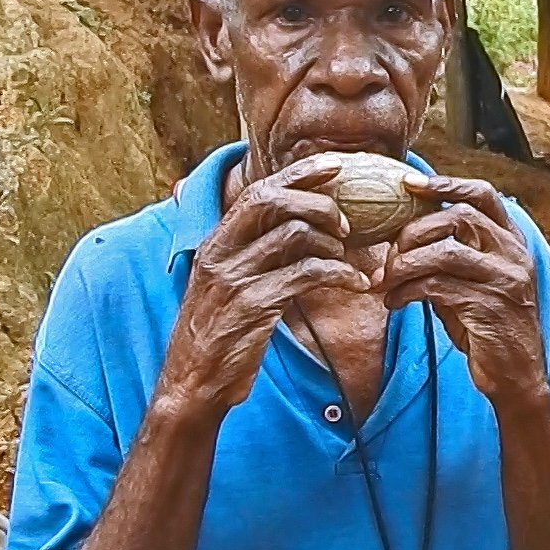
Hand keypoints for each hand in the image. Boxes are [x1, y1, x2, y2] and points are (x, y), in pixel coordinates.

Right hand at [163, 154, 368, 412]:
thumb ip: (256, 254)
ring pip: (294, 235)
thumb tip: (302, 228)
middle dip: (318, 202)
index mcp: (215, 242)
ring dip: (333, 244)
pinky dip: (339, 274)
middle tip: (347, 222)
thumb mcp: (230, 285)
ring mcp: (234, 278)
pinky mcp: (252, 306)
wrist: (192, 384)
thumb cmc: (220, 334)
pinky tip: (356, 282)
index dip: (298, 173)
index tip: (334, 165)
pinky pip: (305, 274)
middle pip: (272, 201)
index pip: (257, 191)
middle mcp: (220, 253)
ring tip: (349, 262)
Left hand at [377, 173, 546, 407]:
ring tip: (384, 282)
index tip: (408, 183)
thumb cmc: (485, 326)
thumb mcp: (472, 281)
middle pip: (459, 219)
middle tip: (389, 254)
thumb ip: (449, 254)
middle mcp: (514, 255)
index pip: (483, 195)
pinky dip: (407, 291)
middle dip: (414, 231)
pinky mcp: (489, 309)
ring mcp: (505, 281)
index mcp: (512, 242)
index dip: (446, 184)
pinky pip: (437, 287)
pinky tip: (394, 302)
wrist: (516, 378)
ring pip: (444, 253)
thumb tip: (400, 232)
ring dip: (404, 265)